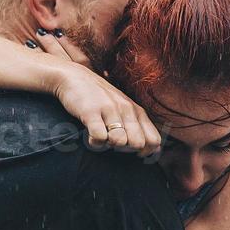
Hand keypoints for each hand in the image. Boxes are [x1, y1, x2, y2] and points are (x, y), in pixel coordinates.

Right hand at [40, 32, 161, 155]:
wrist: (74, 77)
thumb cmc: (101, 98)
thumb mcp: (125, 108)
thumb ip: (139, 126)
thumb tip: (155, 149)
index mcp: (137, 111)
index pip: (154, 140)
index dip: (145, 151)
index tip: (133, 152)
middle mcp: (126, 109)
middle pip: (138, 143)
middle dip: (126, 150)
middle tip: (113, 143)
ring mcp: (109, 109)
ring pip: (119, 141)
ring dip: (109, 145)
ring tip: (102, 137)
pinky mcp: (91, 112)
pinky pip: (99, 137)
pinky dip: (95, 142)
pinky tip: (91, 136)